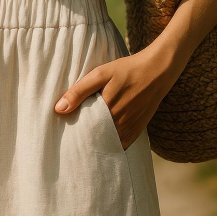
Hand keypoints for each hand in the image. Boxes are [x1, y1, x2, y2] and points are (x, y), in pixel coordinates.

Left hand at [53, 48, 182, 149]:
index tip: (63, 136)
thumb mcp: (101, 74)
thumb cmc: (127, 70)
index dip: (73, 134)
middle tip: (70, 142)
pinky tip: (102, 143)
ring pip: (108, 144)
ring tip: (83, 145)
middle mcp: (119, 124)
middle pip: (95, 140)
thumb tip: (59, 109)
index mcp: (107, 111)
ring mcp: (130, 129)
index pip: (83, 131)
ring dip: (97, 145)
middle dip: (83, 141)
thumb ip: (79, 91)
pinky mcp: (138, 130)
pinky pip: (121, 144)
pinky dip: (111, 145)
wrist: (157, 71)